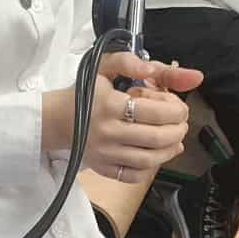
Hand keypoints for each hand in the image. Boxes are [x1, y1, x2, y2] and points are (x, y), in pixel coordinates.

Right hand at [43, 53, 205, 183]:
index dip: (176, 110)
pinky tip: (157, 156)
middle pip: (156, 137)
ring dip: (170, 150)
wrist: (57, 119)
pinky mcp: (103, 167)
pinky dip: (151, 168)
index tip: (180, 107)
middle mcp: (107, 131)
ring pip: (148, 159)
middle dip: (178, 130)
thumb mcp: (103, 67)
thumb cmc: (84, 93)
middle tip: (181, 123)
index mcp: (110, 104)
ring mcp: (105, 153)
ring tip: (176, 140)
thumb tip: (151, 70)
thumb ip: (129, 62)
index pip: (156, 112)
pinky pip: (133, 175)